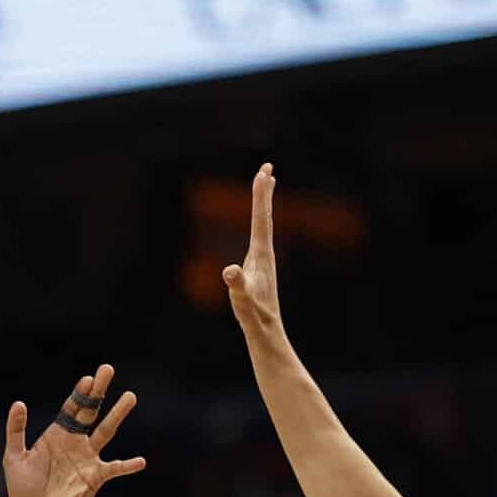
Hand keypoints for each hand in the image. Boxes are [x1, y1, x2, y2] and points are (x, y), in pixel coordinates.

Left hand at [3, 365, 146, 496]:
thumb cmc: (24, 490)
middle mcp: (75, 443)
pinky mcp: (95, 478)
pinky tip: (140, 461)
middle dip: (99, 391)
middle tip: (108, 369)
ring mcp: (87, 459)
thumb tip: (19, 403)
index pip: (71, 408)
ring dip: (117, 414)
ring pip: (106, 431)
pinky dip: (127, 466)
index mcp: (56, 435)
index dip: (79, 393)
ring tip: (130, 396)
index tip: (89, 377)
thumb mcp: (14, 458)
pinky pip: (114, 469)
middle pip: (90, 411)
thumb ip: (16, 431)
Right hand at [221, 162, 282, 332]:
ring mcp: (262, 258)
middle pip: (265, 215)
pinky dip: (259, 221)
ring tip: (266, 185)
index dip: (261, 195)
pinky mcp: (259, 266)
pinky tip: (258, 222)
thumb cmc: (252, 314)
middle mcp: (264, 252)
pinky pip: (259, 234)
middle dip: (264, 191)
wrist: (265, 329)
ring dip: (263, 203)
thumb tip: (229, 270)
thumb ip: (237, 284)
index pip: (261, 218)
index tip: (264, 172)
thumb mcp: (242, 299)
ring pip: (264, 223)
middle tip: (267, 167)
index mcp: (261, 254)